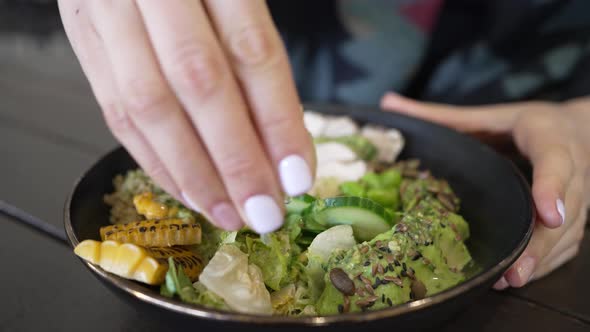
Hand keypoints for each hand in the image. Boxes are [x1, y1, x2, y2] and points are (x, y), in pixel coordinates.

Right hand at [58, 0, 314, 232]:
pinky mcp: (83, 36)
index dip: (277, 120)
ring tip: (230, 215)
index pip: (250, 50)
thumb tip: (282, 147)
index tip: (299, 177)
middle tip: (266, 213)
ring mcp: (106, 9)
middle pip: (198, 83)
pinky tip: (188, 190)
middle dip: (236, 160)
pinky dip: (155, 158)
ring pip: (148, 104)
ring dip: (193, 173)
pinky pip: (115, 108)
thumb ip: (255, 52)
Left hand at [381, 92, 589, 287]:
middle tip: (514, 271)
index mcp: (547, 136)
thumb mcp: (486, 113)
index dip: (553, 187)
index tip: (549, 215)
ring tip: (509, 280)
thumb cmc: (525, 123)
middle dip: (541, 243)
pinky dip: (546, 263)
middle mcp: (571, 167)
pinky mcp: (576, 216)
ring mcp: (578, 195)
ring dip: (541, 260)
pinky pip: (568, 244)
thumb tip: (388, 103)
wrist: (578, 129)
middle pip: (566, 208)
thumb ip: (440, 114)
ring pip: (569, 232)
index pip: (555, 160)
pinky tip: (519, 276)